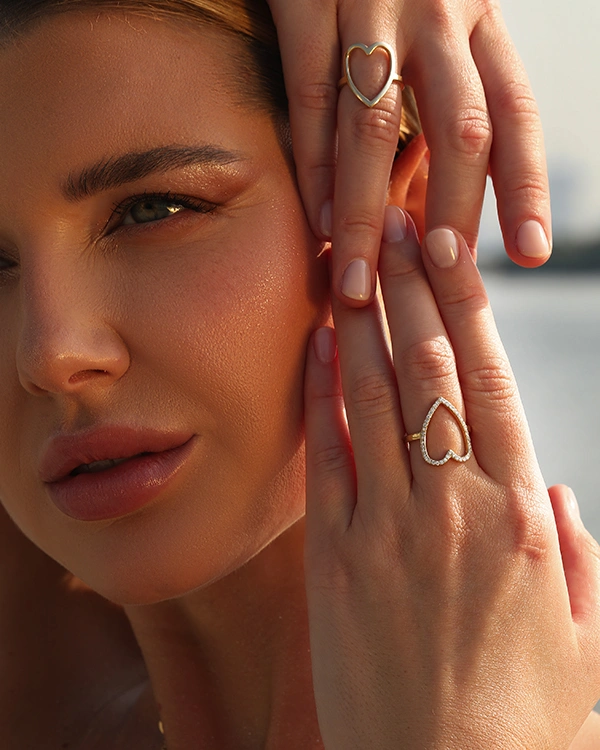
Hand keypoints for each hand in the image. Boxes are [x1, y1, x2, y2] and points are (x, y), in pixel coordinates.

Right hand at [267, 0, 551, 307]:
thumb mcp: (442, 26)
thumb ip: (444, 100)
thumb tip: (438, 200)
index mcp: (480, 22)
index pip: (516, 113)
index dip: (526, 185)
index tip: (531, 252)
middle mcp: (438, 15)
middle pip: (459, 129)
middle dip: (451, 211)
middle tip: (442, 277)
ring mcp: (370, 9)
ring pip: (376, 128)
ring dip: (367, 213)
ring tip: (361, 282)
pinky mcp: (306, 3)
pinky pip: (311, 100)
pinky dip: (315, 167)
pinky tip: (320, 222)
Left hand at [303, 208, 598, 748]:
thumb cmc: (531, 718)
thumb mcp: (584, 632)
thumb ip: (573, 550)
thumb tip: (554, 486)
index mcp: (523, 516)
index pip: (491, 383)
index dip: (466, 310)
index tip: (450, 255)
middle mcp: (456, 506)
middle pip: (431, 370)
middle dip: (413, 290)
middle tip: (399, 224)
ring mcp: (392, 530)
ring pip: (377, 398)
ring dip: (366, 322)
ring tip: (356, 263)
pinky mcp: (338, 561)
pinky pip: (331, 458)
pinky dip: (325, 394)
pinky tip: (320, 343)